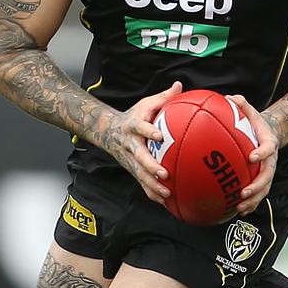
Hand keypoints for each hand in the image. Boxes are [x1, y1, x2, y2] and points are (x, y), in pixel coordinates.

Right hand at [106, 81, 182, 202]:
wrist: (107, 131)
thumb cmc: (133, 116)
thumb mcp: (145, 104)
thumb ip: (163, 97)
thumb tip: (179, 86)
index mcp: (133, 127)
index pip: (140, 128)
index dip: (148, 131)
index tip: (159, 135)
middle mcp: (130, 145)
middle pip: (139, 157)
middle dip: (151, 166)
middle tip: (164, 173)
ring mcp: (129, 159)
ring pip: (140, 174)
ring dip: (152, 184)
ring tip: (166, 192)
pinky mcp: (132, 169)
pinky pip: (142, 183)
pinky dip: (152, 193)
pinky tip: (166, 201)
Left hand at [227, 94, 278, 214]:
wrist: (268, 135)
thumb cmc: (255, 123)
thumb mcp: (251, 111)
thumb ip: (242, 104)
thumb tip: (230, 97)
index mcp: (269, 143)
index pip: (268, 148)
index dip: (262, 153)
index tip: (252, 157)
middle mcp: (270, 160)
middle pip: (267, 175)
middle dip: (256, 186)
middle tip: (243, 192)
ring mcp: (267, 172)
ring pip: (263, 189)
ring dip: (253, 199)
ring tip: (240, 207)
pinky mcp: (261, 180)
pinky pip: (257, 194)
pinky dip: (250, 204)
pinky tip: (237, 211)